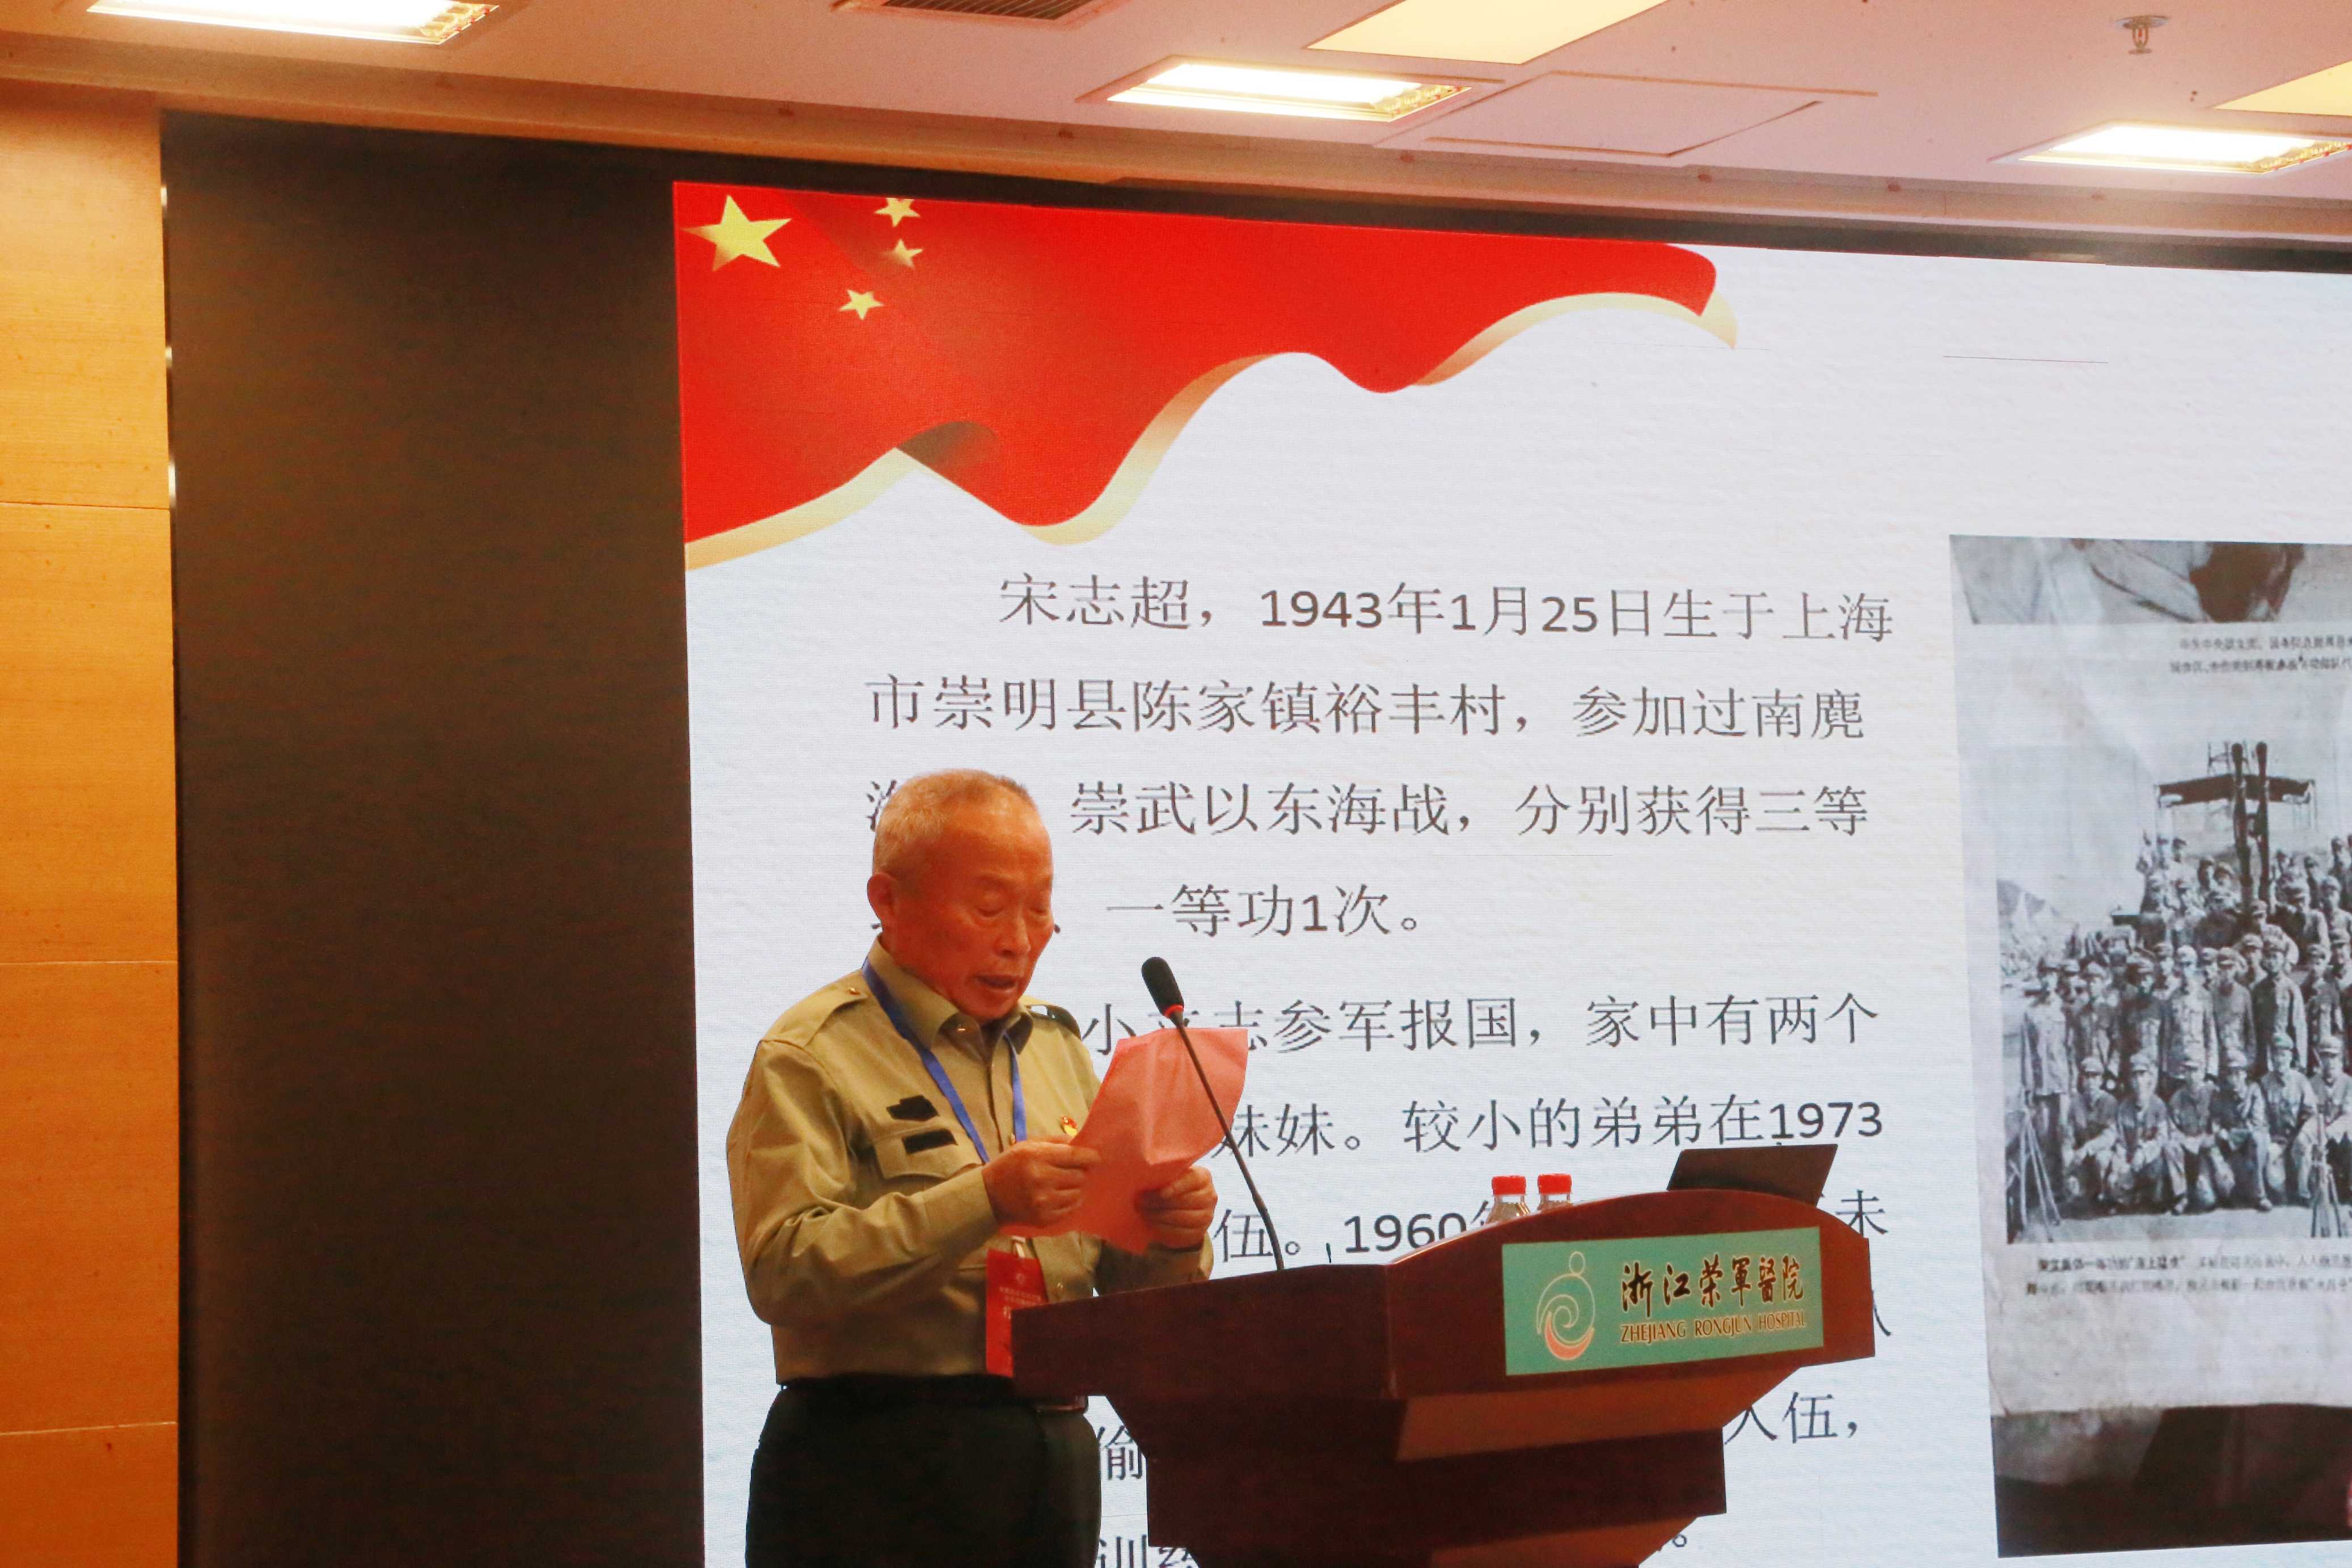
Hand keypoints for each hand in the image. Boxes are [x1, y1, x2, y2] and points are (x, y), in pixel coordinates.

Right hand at [983, 1140, 1099, 1228]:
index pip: (1075, 1156)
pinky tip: (1060, 1197)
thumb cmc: (1010, 1166)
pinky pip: (1070, 1209)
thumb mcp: (1027, 1146)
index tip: (1095, 1158)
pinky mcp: (1044, 1219)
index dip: (1090, 1157)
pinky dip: (1069, 1203)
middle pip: (1079, 1176)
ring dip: (1075, 1188)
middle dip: (1079, 1173)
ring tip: (1065, 1185)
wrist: (988, 1197)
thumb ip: (1055, 1142)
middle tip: (1072, 1172)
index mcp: (1036, 1157)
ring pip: (1078, 1193)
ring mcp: (1043, 1202)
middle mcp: (1040, 1179)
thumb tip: (1082, 1142)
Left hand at [1134, 1166, 1215, 1250]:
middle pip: (1185, 1201)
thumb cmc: (1172, 1186)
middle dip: (1160, 1202)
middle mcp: (1209, 1196)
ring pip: (1183, 1218)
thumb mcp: (1171, 1176)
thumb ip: (1165, 1176)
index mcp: (1203, 1177)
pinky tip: (1151, 1224)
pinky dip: (1163, 1229)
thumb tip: (1146, 1176)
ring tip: (1143, 1212)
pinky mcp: (1199, 1233)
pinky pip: (1181, 1234)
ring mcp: (1207, 1217)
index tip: (1159, 1193)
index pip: (1191, 1180)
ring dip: (1159, 1216)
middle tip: (1140, 1201)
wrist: (1182, 1208)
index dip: (1175, 1187)